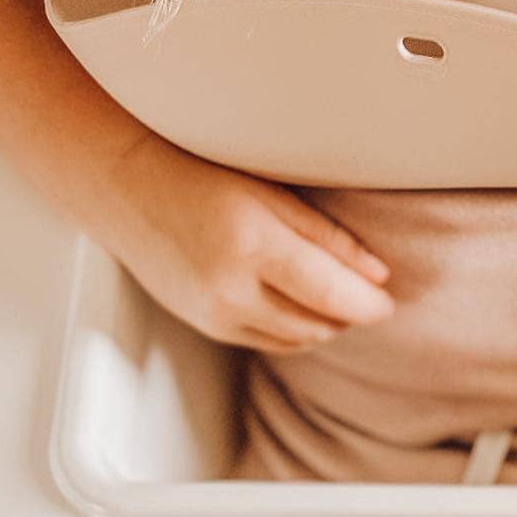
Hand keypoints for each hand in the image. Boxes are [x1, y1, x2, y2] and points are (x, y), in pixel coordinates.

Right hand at [96, 132, 392, 352]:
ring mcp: (216, 313)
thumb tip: (380, 276)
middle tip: (367, 294)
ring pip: (296, 339)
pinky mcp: (207, 327)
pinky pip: (269, 342)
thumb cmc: (202, 174)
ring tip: (334, 296)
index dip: (368, 303)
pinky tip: (299, 305)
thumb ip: (326, 236)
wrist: (127, 188)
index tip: (389, 300)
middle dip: (349, 313)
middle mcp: (231, 286)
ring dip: (324, 324)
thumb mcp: (270, 192)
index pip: (331, 293)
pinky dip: (294, 330)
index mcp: (252, 242)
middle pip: (318, 323)